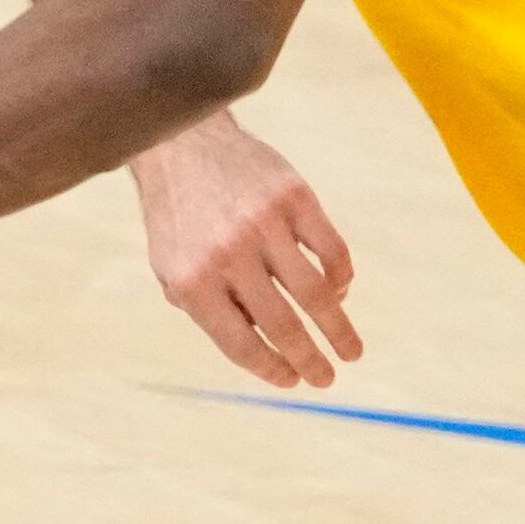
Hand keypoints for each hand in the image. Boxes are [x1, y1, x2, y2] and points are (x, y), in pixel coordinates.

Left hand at [129, 112, 362, 388]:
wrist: (181, 143)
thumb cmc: (179, 218)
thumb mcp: (173, 270)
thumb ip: (210, 310)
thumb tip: (268, 350)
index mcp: (193, 282)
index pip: (241, 343)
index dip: (271, 368)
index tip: (293, 380)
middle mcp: (229, 256)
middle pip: (284, 324)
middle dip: (311, 359)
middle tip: (328, 380)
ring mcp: (264, 224)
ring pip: (315, 292)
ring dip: (338, 328)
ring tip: (351, 351)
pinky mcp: (294, 196)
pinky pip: (331, 249)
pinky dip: (341, 276)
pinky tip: (340, 291)